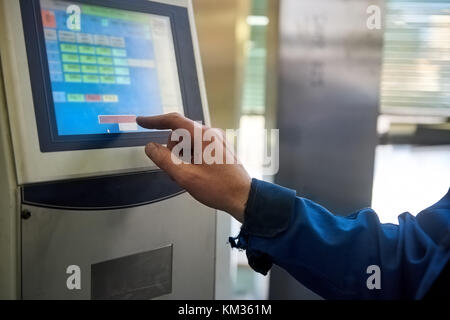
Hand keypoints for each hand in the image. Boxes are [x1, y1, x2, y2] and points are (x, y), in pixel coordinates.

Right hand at [136, 113, 250, 222]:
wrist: (243, 198)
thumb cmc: (219, 188)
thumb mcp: (185, 176)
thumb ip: (164, 159)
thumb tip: (150, 147)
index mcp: (203, 136)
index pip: (173, 120)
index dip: (154, 121)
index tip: (141, 121)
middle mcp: (211, 134)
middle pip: (179, 134)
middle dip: (170, 150)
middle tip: (172, 171)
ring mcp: (216, 141)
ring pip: (187, 142)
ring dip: (180, 156)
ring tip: (186, 176)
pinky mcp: (219, 149)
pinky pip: (197, 148)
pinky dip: (189, 158)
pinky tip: (193, 174)